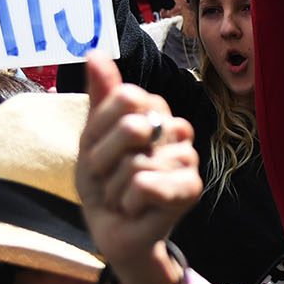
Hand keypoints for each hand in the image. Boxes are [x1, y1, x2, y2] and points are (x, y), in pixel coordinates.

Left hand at [77, 56, 202, 270]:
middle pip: (130, 126)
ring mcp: (188, 156)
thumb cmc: (105, 183)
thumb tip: (96, 51)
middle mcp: (176, 127)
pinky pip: (144, 185)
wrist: (114, 231)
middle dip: (103, 160)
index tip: (98, 150)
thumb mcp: (92, 139)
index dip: (100, 129)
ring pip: (134, 162)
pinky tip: (137, 210)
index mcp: (155, 109)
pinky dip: (128, 203)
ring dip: (114, 189)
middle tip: (109, 178)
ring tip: (124, 197)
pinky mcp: (191, 187)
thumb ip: (100, 97)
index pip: (125, 97)